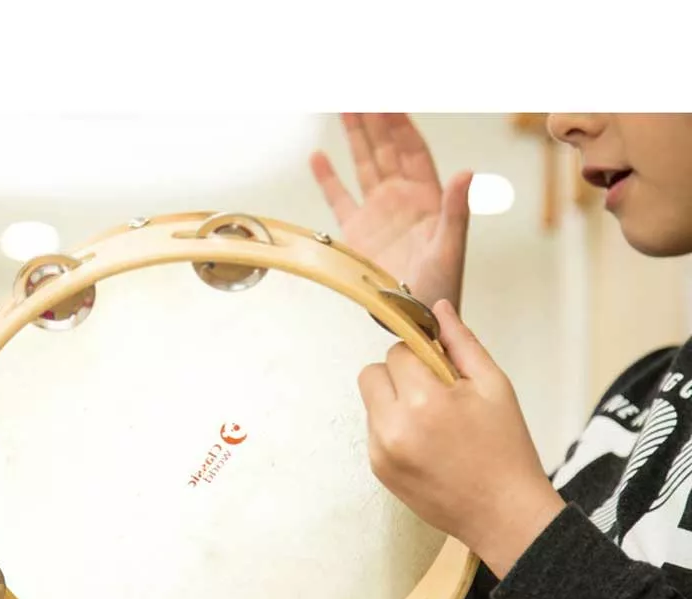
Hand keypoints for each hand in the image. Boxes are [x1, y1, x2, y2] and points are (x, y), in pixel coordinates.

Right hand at [310, 113, 473, 310]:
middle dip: (374, 120)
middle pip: (385, 150)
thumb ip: (456, 211)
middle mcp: (401, 200)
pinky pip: (340, 200)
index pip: (411, 150)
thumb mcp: (450, 249)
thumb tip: (466, 173)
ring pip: (363, 166)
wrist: (413, 320)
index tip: (387, 100)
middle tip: (360, 92)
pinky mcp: (357, 233)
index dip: (400, 124)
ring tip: (343, 108)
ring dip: (354, 138)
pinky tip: (318, 158)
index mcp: (427, 199)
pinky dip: (328, 180)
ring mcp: (378, 214)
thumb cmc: (439, 288)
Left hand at [357, 299, 565, 578]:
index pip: (398, 351)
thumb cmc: (506, 448)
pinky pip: (373, 429)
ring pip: (370, 401)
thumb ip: (462, 343)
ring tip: (432, 422)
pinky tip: (425, 443)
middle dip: (399, 374)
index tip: (439, 366)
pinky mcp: (377, 470)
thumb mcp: (495, 386)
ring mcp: (381, 452)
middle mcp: (393, 427)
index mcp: (424, 401)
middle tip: (434, 392)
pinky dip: (392, 427)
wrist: (504, 514)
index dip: (420, 353)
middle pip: (372, 373)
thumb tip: (438, 308)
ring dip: (394, 400)